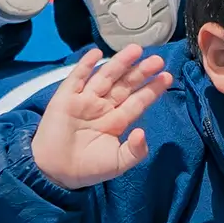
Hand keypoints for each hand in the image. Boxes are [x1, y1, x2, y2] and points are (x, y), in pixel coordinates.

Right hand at [30, 45, 175, 189]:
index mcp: (117, 120)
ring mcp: (84, 101)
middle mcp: (103, 107)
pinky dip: (85, 65)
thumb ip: (136, 150)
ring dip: (119, 63)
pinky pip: (76, 78)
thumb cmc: (89, 168)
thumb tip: (142, 132)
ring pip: (105, 77)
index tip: (168, 76)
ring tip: (136, 49)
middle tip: (158, 60)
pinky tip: (96, 53)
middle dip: (141, 72)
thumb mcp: (119, 162)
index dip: (152, 89)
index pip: (138, 100)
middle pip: (125, 85)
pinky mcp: (64, 99)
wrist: (56, 173)